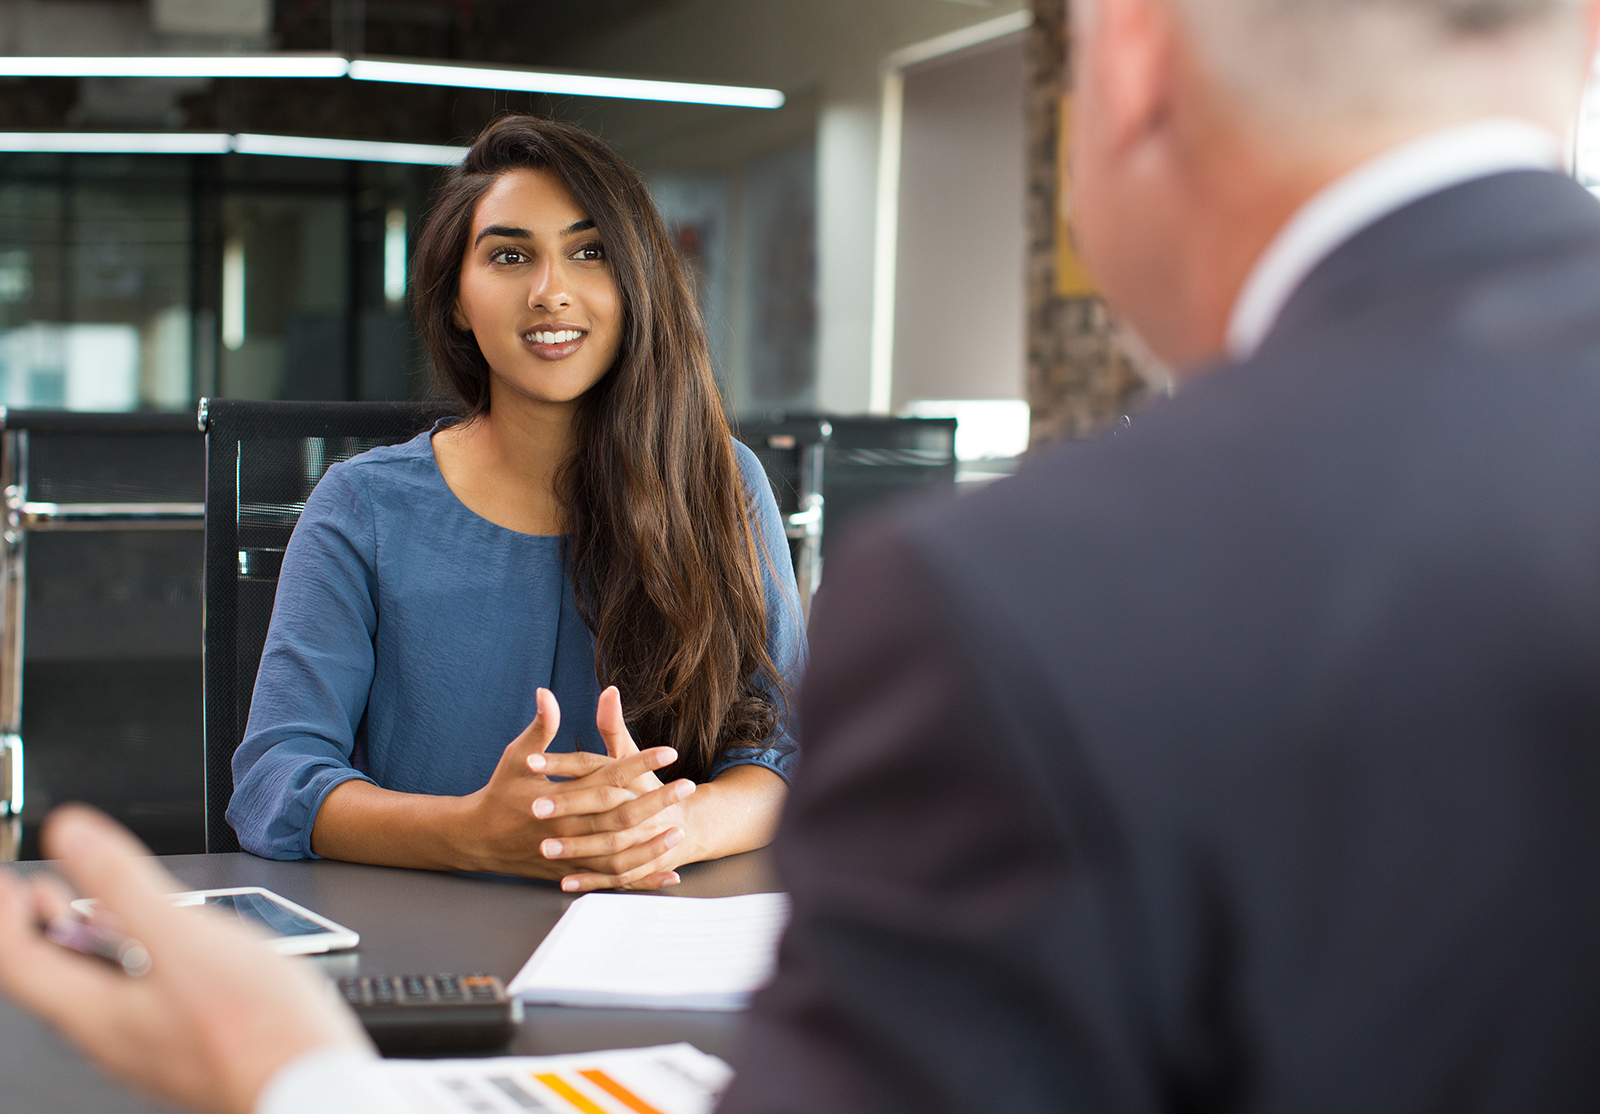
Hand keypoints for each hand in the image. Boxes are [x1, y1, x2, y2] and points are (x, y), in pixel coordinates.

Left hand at [0, 806, 369, 1113]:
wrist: (309, 1090)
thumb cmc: (254, 1028)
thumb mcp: (182, 939)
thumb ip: (123, 885)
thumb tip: (70, 834)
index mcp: (97, 1011)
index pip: (21, 961)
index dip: (7, 916)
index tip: (9, 881)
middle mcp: (113, 1036)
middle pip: (54, 981)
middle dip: (42, 929)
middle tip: (36, 892)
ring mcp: (150, 1047)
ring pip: (96, 992)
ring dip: (85, 947)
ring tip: (93, 913)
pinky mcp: (185, 1049)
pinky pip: (135, 1004)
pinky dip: (128, 966)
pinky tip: (160, 955)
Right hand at [460, 687, 685, 878]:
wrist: (477, 839)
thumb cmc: (499, 793)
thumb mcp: (517, 757)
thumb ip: (540, 728)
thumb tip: (546, 693)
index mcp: (558, 797)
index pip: (608, 776)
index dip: (640, 763)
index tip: (669, 752)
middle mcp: (567, 828)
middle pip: (620, 814)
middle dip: (657, 801)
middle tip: (688, 787)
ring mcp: (569, 855)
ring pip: (619, 853)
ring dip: (652, 843)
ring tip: (681, 830)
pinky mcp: (571, 873)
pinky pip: (612, 880)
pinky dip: (642, 879)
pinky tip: (668, 874)